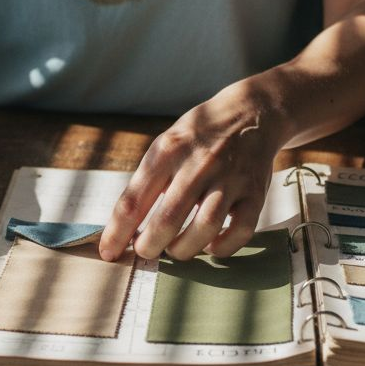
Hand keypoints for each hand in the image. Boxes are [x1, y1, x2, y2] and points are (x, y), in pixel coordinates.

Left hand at [99, 77, 290, 261]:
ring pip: (205, 227)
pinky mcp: (255, 193)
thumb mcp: (167, 144)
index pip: (134, 199)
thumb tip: (123, 228)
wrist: (252, 113)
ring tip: (174, 248)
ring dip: (184, 248)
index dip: (118, 232)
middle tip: (144, 251)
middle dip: (150, 245)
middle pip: (169, 219)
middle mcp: (200, 163)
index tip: (109, 252)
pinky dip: (222, 247)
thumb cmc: (199, 137)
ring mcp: (231, 179)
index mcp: (169, 150)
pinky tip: (210, 245)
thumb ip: (148, 181)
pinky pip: (240, 231)